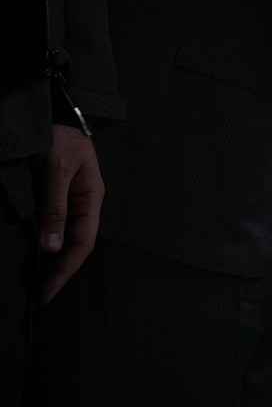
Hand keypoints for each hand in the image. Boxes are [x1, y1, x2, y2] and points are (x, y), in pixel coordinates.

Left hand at [39, 124, 104, 303]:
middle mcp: (84, 205)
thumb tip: (53, 248)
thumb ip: (55, 207)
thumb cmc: (61, 140)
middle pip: (77, 246)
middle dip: (61, 272)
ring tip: (38, 283)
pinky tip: (38, 256)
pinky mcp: (59, 199)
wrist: (55, 116)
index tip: (47, 293)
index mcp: (92, 199)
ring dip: (54, 262)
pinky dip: (48, 246)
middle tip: (40, 296)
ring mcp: (72, 202)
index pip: (82, 244)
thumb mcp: (56, 171)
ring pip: (66, 239)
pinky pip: (57, 228)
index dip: (65, 270)